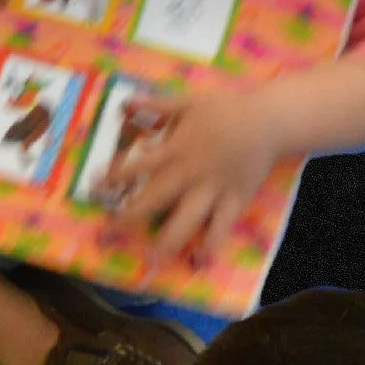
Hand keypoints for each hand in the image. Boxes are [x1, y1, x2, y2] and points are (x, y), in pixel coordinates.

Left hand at [107, 76, 291, 260]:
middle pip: (155, 200)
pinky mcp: (235, 200)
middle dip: (130, 217)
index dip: (115, 176)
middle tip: (110, 233)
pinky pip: (222, 226)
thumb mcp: (188, 103)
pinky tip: (201, 261)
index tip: (94, 187)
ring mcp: (214, 190)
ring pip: (187, 220)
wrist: (270, 121)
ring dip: (169, 240)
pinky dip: (212, 243)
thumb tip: (124, 103)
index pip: (138, 166)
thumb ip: (156, 106)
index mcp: (176, 149)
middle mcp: (191, 173)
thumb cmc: (226, 110)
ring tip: (153, 258)